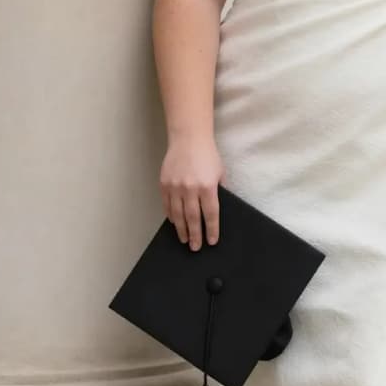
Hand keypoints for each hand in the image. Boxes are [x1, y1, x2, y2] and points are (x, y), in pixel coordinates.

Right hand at [159, 135, 224, 250]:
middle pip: (192, 218)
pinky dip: (170, 215)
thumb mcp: (220, 173)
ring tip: (185, 239)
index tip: (211, 241)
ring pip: (178, 214)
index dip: (211, 230)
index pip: (210, 214)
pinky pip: (167, 204)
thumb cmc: (207, 155)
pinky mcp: (165, 183)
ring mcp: (176, 186)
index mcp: (208, 187)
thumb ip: (220, 191)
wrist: (189, 139)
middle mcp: (191, 188)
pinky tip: (174, 223)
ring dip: (181, 229)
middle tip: (196, 247)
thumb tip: (218, 209)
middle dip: (195, 235)